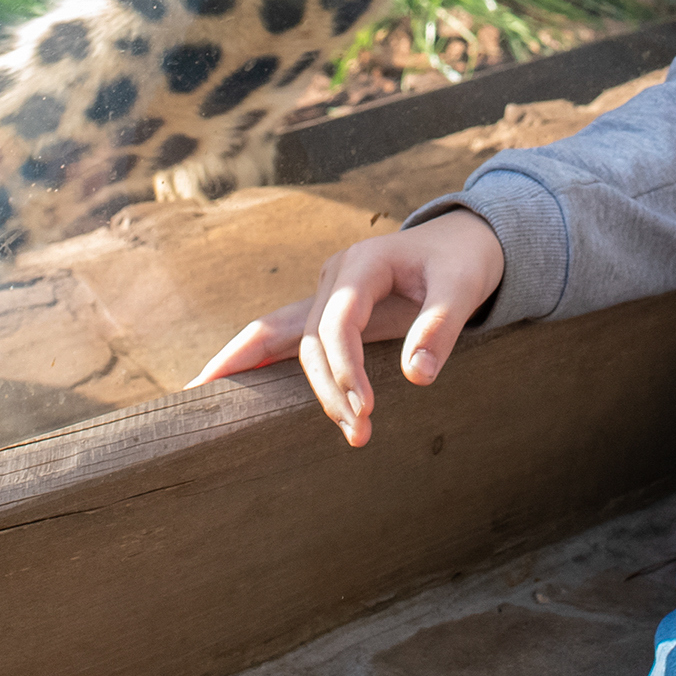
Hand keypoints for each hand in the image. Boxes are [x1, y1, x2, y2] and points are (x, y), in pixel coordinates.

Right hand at [189, 210, 504, 446]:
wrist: (462, 240)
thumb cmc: (463, 260)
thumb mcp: (464, 287)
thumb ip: (441, 328)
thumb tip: (416, 378)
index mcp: (362, 263)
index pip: (339, 321)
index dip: (346, 366)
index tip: (366, 408)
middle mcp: (334, 277)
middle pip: (310, 339)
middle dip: (328, 390)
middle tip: (359, 433)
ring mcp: (325, 293)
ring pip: (292, 343)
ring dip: (310, 390)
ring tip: (345, 434)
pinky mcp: (328, 311)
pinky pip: (281, 337)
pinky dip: (250, 360)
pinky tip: (212, 385)